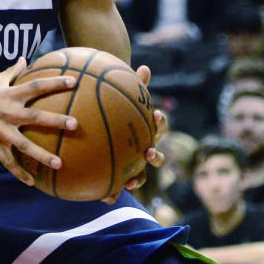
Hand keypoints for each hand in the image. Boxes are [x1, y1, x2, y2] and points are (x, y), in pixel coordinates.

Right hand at [0, 58, 77, 186]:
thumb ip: (12, 71)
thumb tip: (24, 58)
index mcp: (8, 94)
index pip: (35, 86)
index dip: (54, 82)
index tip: (74, 81)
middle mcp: (6, 112)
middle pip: (35, 116)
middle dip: (55, 120)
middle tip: (75, 124)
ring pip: (24, 144)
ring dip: (42, 155)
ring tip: (60, 163)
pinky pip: (8, 161)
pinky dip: (19, 173)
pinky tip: (32, 183)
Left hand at [101, 64, 166, 202]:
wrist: (110, 125)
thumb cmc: (118, 107)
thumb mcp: (124, 96)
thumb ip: (134, 85)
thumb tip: (144, 66)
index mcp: (146, 130)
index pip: (159, 124)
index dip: (160, 121)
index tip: (156, 114)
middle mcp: (144, 147)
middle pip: (156, 154)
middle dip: (154, 155)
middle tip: (147, 152)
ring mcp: (134, 162)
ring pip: (140, 174)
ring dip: (136, 179)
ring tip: (129, 183)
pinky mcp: (120, 174)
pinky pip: (117, 184)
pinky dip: (113, 191)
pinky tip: (103, 197)